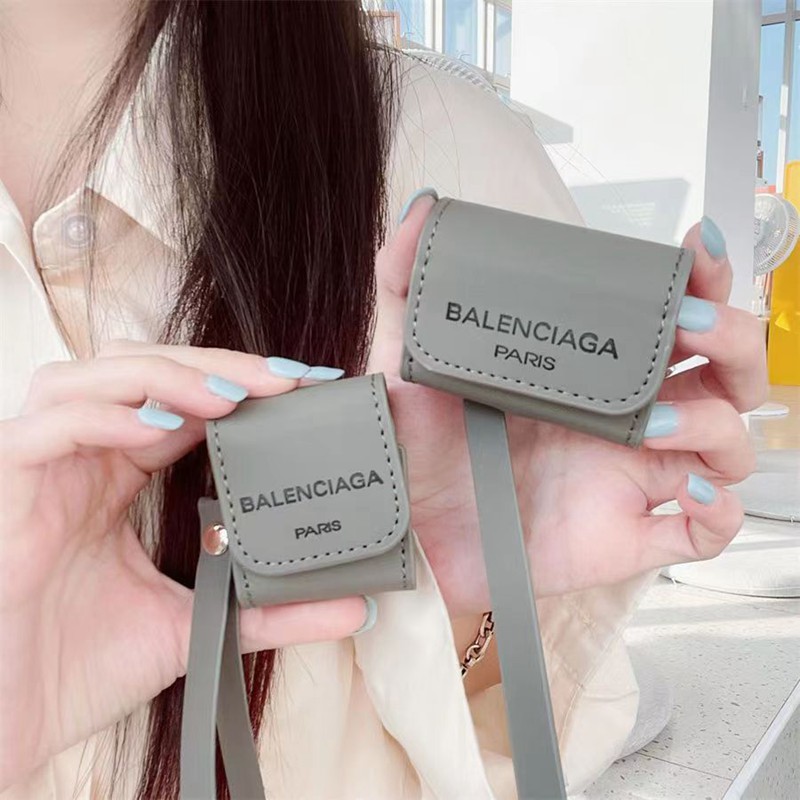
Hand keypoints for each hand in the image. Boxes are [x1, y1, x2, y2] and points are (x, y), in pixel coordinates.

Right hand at [0, 342, 369, 788]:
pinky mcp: (3, 487)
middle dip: (212, 363)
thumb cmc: (76, 668)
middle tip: (283, 380)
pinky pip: (47, 428)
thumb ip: (266, 609)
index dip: (238, 384)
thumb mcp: (191, 626)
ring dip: (162, 375)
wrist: (8, 727)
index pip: (179, 402)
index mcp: (116, 477)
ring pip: (87, 379)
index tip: (306, 388)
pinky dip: (104, 416)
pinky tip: (160, 427)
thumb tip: (354, 607)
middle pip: (137, 370)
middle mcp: (79, 460)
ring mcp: (39, 469)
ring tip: (229, 398)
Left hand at [368, 195, 765, 614]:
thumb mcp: (409, 353)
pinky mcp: (626, 534)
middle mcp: (624, 416)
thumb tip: (425, 207)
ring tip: (654, 424)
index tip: (693, 247)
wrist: (408, 520)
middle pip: (723, 370)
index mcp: (590, 368)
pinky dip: (718, 512)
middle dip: (731, 339)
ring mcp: (631, 476)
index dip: (701, 277)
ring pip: (727, 443)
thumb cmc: (420, 437)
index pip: (671, 315)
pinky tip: (689, 492)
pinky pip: (705, 530)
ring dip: (716, 424)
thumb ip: (410, 278)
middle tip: (687, 328)